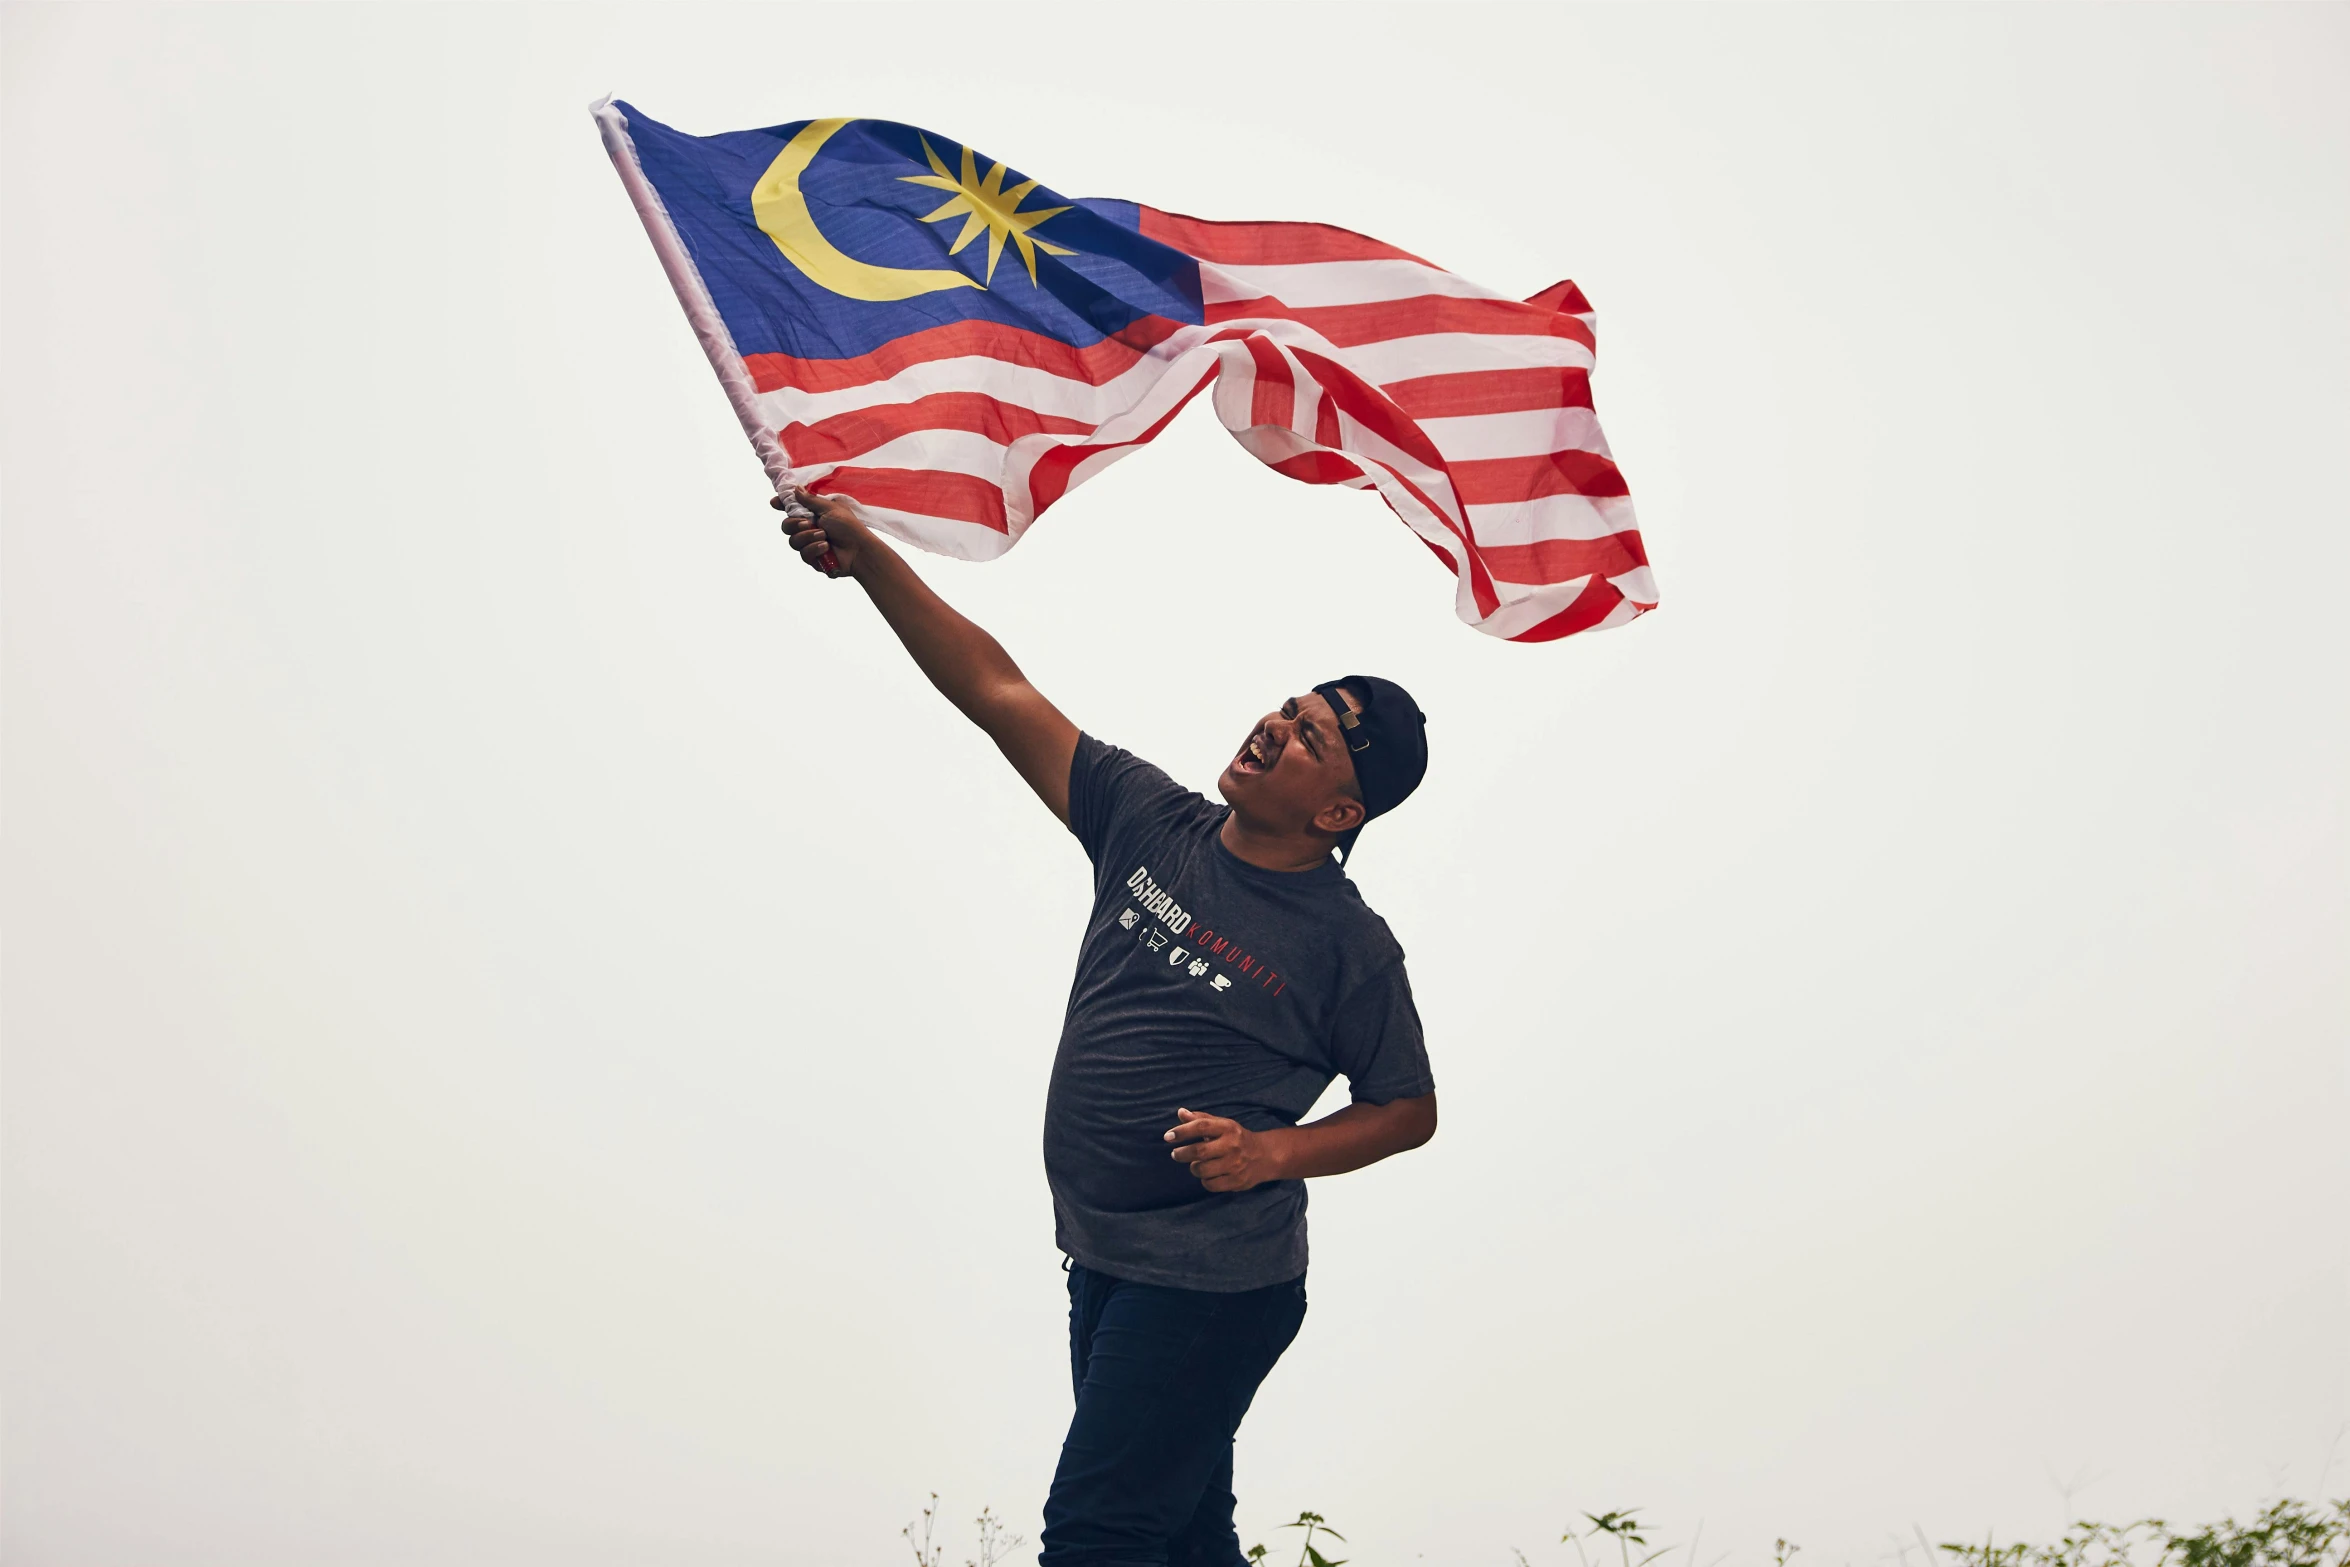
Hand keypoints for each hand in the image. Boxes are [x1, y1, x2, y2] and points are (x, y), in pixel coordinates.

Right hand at [771, 486, 873, 576]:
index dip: (782, 505)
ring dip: (808, 537)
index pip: (792, 509)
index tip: (774, 502)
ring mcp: (810, 544)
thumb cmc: (849, 527)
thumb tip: (796, 489)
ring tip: (824, 536)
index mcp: (814, 514)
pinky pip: (803, 553)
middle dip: (794, 524)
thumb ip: (811, 500)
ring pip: (793, 541)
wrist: (859, 550)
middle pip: (787, 525)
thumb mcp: (830, 508)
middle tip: (807, 523)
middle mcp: (810, 528)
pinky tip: (826, 547)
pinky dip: (814, 549)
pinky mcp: (813, 559)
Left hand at [1165, 1107, 1285, 1192]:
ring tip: (1197, 1164)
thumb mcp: (1222, 1125)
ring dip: (1194, 1168)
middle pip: (1199, 1151)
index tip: (1167, 1137)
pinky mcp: (1237, 1181)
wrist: (1265, 1156)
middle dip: (1182, 1154)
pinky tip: (1208, 1174)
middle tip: (1176, 1154)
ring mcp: (1235, 1165)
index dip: (1182, 1131)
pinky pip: (1210, 1184)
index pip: (1201, 1126)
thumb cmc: (1236, 1138)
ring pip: (1202, 1170)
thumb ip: (1201, 1119)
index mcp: (1228, 1128)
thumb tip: (1180, 1112)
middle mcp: (1232, 1145)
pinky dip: (1204, 1180)